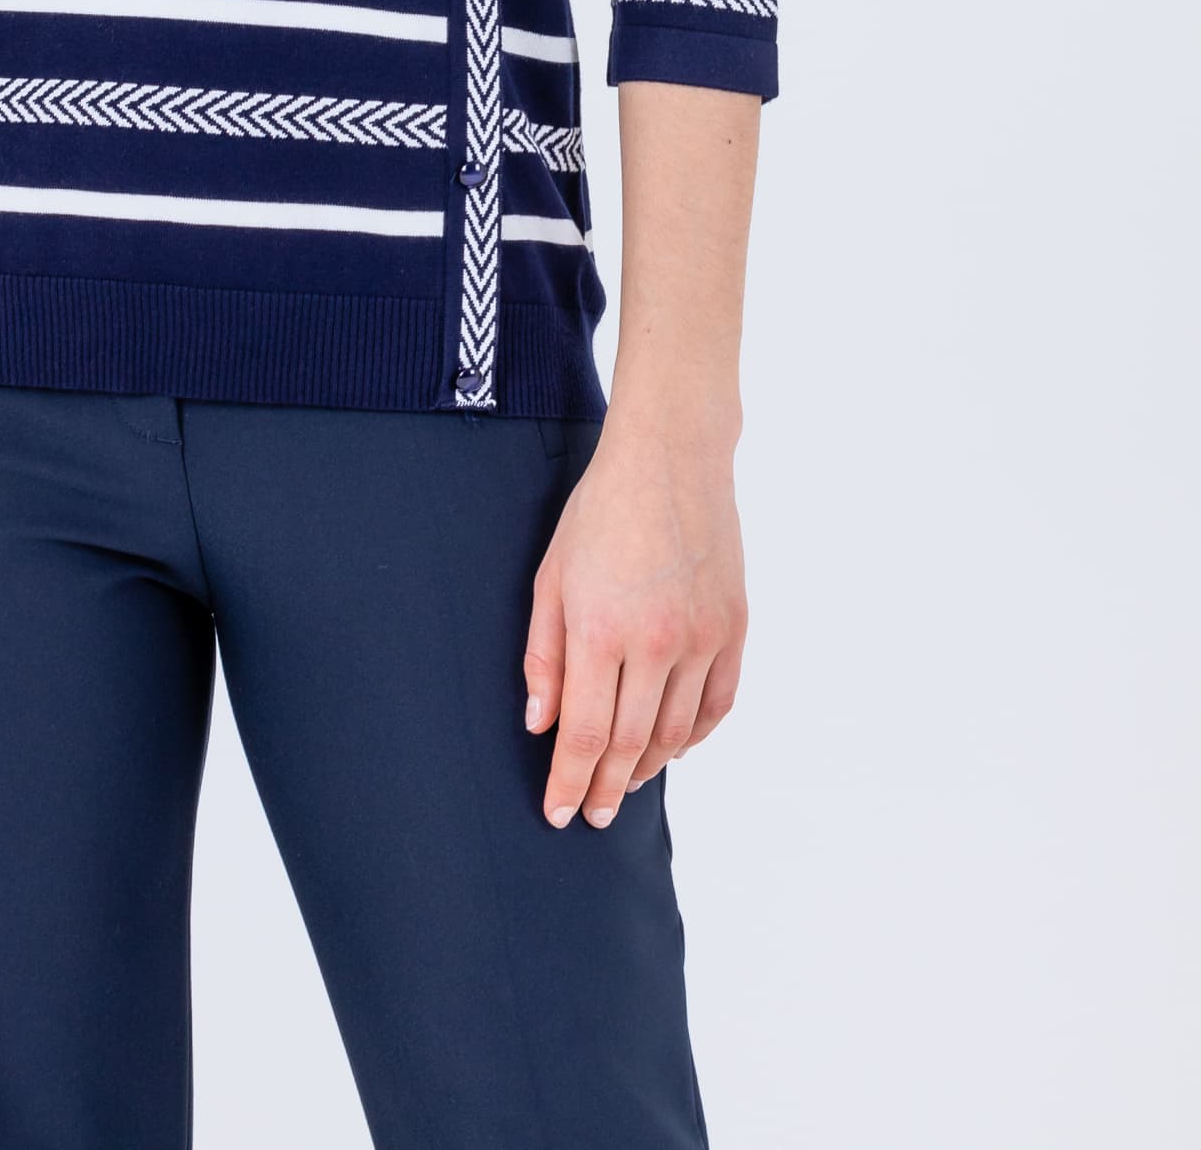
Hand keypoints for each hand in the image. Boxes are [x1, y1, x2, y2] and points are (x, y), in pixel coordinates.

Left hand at [521, 419, 745, 826]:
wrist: (671, 459)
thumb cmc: (600, 511)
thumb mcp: (551, 576)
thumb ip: (543, 654)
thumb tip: (540, 725)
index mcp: (600, 629)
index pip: (583, 735)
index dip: (569, 784)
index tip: (559, 814)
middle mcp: (655, 642)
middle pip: (629, 745)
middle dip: (606, 789)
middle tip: (593, 816)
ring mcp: (702, 638)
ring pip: (675, 734)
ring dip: (647, 769)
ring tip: (625, 785)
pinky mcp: (734, 629)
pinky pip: (717, 705)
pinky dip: (694, 736)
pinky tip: (671, 747)